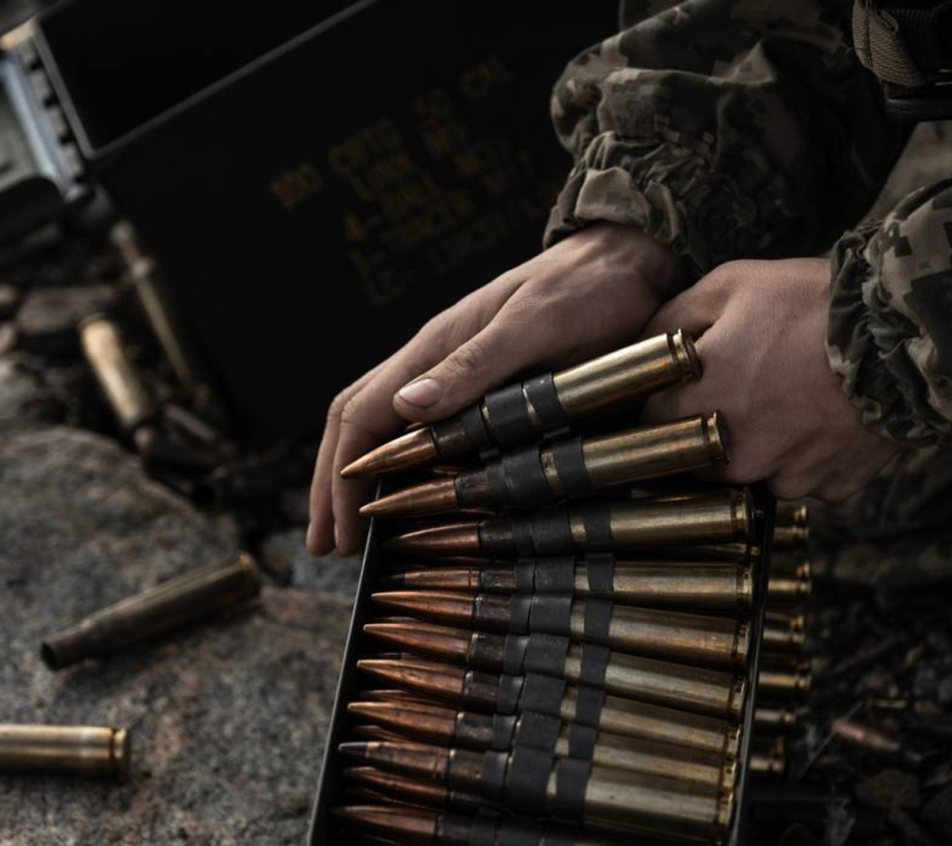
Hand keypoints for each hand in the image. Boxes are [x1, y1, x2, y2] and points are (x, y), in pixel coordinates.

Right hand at [308, 224, 679, 555]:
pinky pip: (426, 429)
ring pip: (384, 425)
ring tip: (351, 531)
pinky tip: (409, 495)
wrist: (626, 260)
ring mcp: (457, 373)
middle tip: (325, 545)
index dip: (343, 478)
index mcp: (436, 347)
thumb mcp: (533, 326)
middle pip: (357, 422)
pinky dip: (402, 466)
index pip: (362, 415)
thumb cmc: (585, 289)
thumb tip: (406, 406)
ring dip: (359, 477)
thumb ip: (473, 365)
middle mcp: (436, 361)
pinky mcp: (486, 385)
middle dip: (333, 485)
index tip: (340, 533)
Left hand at [642, 258, 899, 500]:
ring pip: (754, 473)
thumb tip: (636, 346)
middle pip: (699, 458)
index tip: (675, 387)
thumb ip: (669, 321)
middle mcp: (739, 455)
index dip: (660, 403)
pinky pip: (805, 479)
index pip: (649, 426)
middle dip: (708, 428)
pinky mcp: (832, 487)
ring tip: (789, 398)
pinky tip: (823, 417)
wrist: (906, 330)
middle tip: (741, 386)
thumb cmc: (811, 300)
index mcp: (703, 406)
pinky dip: (808, 456)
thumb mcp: (730, 286)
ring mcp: (788, 477)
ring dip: (760, 446)